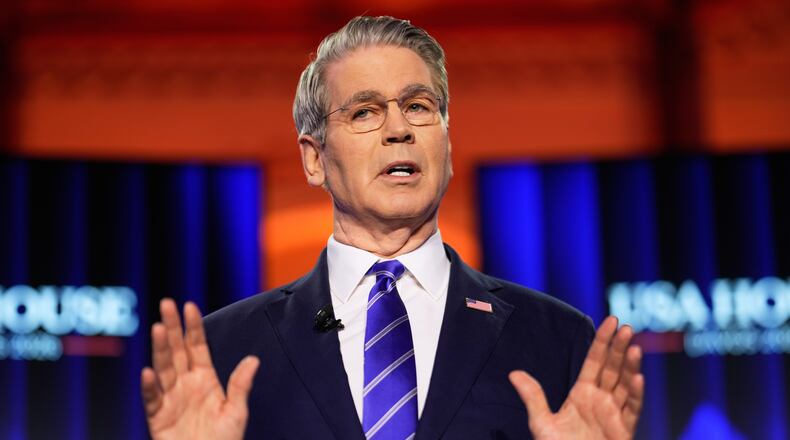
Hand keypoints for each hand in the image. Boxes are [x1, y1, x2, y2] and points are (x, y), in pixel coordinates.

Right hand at [140, 299, 259, 439]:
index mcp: (204, 378)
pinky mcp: (158, 417)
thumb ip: (240, 385)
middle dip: (172, 327)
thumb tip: (254, 359)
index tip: (189, 306)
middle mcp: (185, 384)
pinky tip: (149, 372)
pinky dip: (150, 386)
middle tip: (167, 304)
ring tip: (158, 328)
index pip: (197, 346)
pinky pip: (153, 399)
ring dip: (160, 349)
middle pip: (176, 350)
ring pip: (163, 368)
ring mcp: (170, 399)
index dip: (193, 327)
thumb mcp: (237, 411)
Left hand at [509, 316, 643, 439]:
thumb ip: (533, 397)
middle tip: (625, 326)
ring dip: (630, 366)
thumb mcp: (541, 423)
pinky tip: (637, 378)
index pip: (595, 361)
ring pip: (625, 385)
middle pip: (612, 368)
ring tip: (633, 346)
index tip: (611, 320)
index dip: (603, 341)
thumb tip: (514, 373)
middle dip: (619, 347)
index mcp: (582, 393)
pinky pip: (632, 410)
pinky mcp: (624, 430)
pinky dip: (636, 394)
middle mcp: (601, 400)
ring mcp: (614, 414)